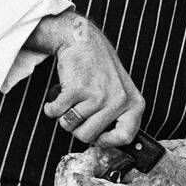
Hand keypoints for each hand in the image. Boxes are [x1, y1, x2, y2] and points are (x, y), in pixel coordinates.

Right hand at [28, 11, 145, 146]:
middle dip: (77, 127)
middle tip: (78, 110)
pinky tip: (58, 95)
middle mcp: (119, 101)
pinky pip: (56, 113)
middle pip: (88, 136)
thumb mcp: (120, 92)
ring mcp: (99, 95)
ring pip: (70, 126)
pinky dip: (51, 107)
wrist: (84, 42)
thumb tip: (106, 144)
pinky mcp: (78, 89)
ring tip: (71, 99)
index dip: (107, 141)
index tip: (98, 136)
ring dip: (64, 115)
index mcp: (134, 104)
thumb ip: (118, 116)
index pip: (125, 137)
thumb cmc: (99, 70)